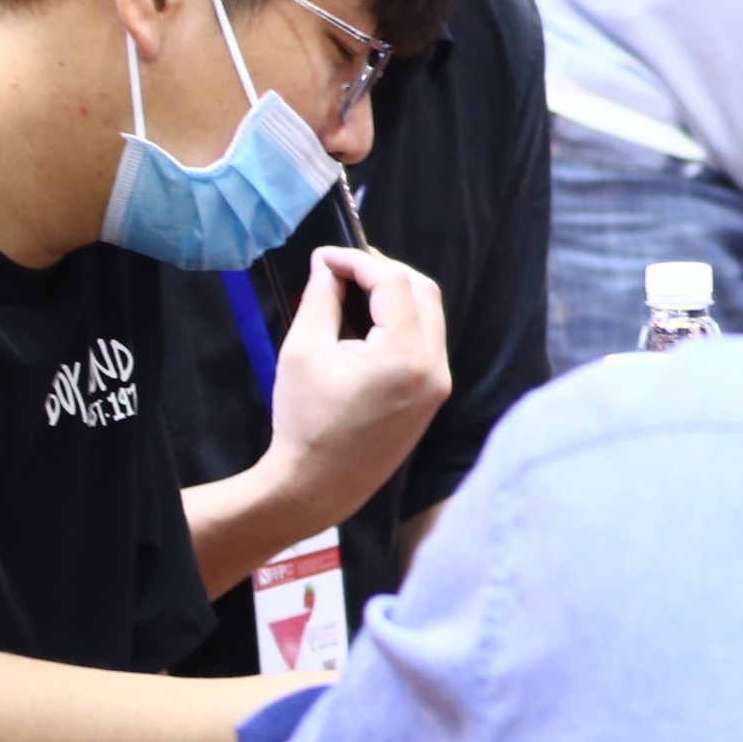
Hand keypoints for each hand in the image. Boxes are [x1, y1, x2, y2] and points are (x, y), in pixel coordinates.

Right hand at [265, 248, 449, 519]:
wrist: (318, 486)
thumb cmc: (304, 421)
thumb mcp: (302, 352)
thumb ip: (320, 301)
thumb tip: (328, 266)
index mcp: (404, 356)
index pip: (394, 282)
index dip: (360, 259)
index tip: (326, 255)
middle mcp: (434, 366)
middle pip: (423, 292)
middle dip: (385, 270)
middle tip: (344, 265)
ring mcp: (440, 383)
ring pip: (430, 315)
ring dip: (397, 293)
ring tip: (355, 286)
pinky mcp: (435, 395)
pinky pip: (428, 340)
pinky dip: (404, 320)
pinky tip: (372, 317)